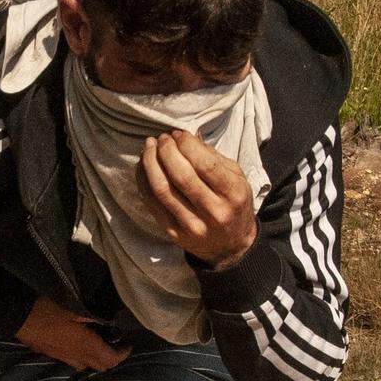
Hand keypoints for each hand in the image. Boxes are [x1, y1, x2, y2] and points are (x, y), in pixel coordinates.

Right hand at [16, 297, 129, 372]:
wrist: (16, 315)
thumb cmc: (47, 309)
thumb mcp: (74, 307)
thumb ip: (93, 316)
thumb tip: (108, 321)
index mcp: (84, 345)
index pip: (109, 359)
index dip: (122, 355)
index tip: (129, 345)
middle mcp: (75, 356)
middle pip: (99, 367)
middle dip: (111, 360)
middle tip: (117, 346)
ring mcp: (61, 357)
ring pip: (84, 366)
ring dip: (95, 360)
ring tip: (100, 346)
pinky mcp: (51, 354)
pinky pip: (72, 362)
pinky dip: (82, 358)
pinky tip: (79, 345)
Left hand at [139, 130, 257, 269]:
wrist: (230, 246)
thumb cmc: (232, 203)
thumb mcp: (236, 178)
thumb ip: (213, 157)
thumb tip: (186, 137)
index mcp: (233, 194)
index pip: (206, 165)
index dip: (187, 145)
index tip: (178, 134)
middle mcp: (214, 212)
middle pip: (182, 176)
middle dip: (166, 151)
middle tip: (162, 139)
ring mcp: (192, 226)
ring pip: (163, 190)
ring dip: (151, 164)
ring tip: (149, 148)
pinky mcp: (174, 234)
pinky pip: (153, 204)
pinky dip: (144, 181)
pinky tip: (143, 166)